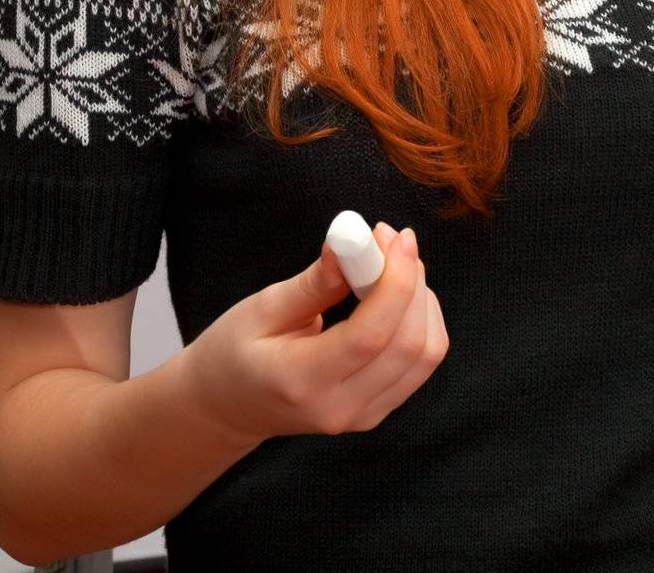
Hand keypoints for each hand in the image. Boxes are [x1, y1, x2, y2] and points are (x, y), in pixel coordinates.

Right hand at [183, 220, 447, 444]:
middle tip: (390, 239)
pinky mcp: (376, 410)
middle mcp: (340, 408)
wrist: (228, 406)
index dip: (395, 281)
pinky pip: (420, 364)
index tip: (396, 237)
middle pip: (409, 346)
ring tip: (392, 262)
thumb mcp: (262, 308)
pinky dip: (421, 320)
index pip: (370, 336)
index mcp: (302, 382)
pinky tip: (395, 293)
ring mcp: (362, 416)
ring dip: (422, 299)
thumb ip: (314, 283)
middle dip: (412, 281)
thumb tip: (353, 246)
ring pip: (425, 355)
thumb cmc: (234, 352)